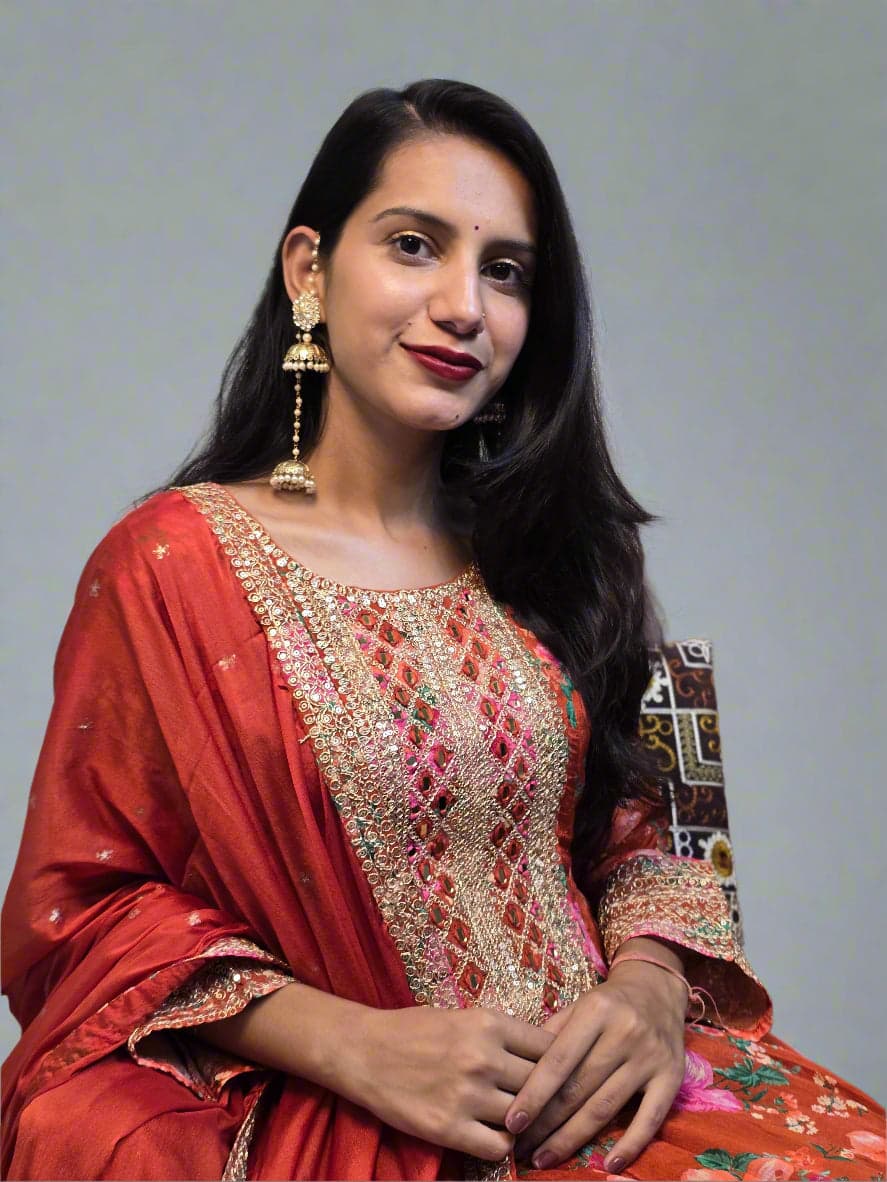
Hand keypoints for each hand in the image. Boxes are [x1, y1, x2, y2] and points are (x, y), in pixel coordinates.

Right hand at [351, 1004, 555, 1162]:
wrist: (364, 1051)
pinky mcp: (450, 1127)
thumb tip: (541, 1052)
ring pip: (523, 1117)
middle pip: (541, 1084)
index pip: (548, 1047)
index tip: (555, 1072)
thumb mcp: (461, 1016)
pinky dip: (502, 1143)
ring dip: (523, 1121)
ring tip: (515, 1119)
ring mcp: (468, 1094)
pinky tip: (492, 1133)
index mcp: (489, 1023)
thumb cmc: (413, 1030)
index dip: (556, 1062)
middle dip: (544, 1094)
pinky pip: (498, 1146)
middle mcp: (483, 1057)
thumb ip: (500, 1034)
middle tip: (541, 1102)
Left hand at [506, 960, 687, 1172]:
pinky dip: (630, 1145)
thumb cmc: (608, 1002)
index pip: (558, 1060)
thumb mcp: (578, 1005)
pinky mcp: (672, 1078)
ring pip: (606, 1107)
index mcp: (596, 1012)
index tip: (512, 1122)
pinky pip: (650, 1119)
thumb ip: (551, 1034)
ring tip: (545, 1158)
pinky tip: (608, 1165)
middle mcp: (624, 1033)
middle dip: (546, 1123)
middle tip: (522, 1148)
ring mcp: (650, 1057)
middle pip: (579, 1089)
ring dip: (572, 1139)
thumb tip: (518, 1071)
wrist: (658, 989)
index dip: (533, 1094)